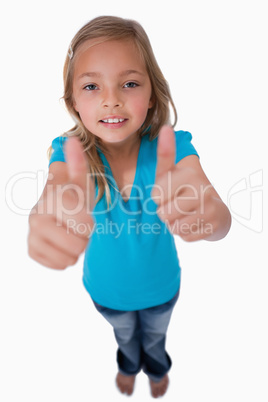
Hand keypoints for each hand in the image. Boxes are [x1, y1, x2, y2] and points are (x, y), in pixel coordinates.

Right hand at [28, 137, 94, 268]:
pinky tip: (65, 247)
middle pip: (74, 241)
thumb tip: (72, 140)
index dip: (87, 222)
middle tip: (83, 230)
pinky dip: (66, 260)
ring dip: (77, 251)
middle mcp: (37, 213)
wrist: (61, 214)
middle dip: (84, 238)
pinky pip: (56, 264)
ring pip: (67, 256)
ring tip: (75, 238)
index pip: (78, 217)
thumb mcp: (81, 182)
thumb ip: (77, 164)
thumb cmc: (75, 197)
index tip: (89, 219)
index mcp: (51, 195)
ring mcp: (32, 232)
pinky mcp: (31, 248)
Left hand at [151, 125, 229, 240]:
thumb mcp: (171, 172)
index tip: (170, 191)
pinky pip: (184, 237)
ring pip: (173, 228)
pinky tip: (194, 222)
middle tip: (177, 204)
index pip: (156, 196)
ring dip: (174, 224)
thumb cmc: (184, 188)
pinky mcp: (213, 226)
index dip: (158, 198)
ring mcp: (210, 209)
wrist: (214, 209)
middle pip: (164, 214)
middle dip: (165, 213)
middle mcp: (202, 189)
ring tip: (185, 214)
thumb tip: (165, 127)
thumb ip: (165, 154)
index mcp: (189, 173)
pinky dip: (185, 233)